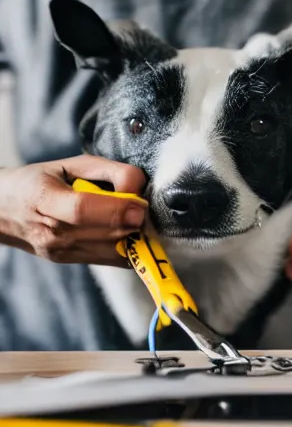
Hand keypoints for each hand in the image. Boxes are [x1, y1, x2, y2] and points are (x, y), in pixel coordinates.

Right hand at [0, 155, 146, 266]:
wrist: (4, 211)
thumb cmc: (43, 181)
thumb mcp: (71, 164)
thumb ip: (108, 171)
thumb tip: (138, 188)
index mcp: (44, 199)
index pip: (81, 209)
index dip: (116, 209)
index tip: (139, 205)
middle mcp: (51, 232)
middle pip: (105, 233)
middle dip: (135, 222)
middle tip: (143, 207)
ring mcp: (61, 251)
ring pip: (114, 251)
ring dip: (135, 236)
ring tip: (133, 218)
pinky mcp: (72, 262)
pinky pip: (113, 260)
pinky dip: (129, 247)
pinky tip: (126, 231)